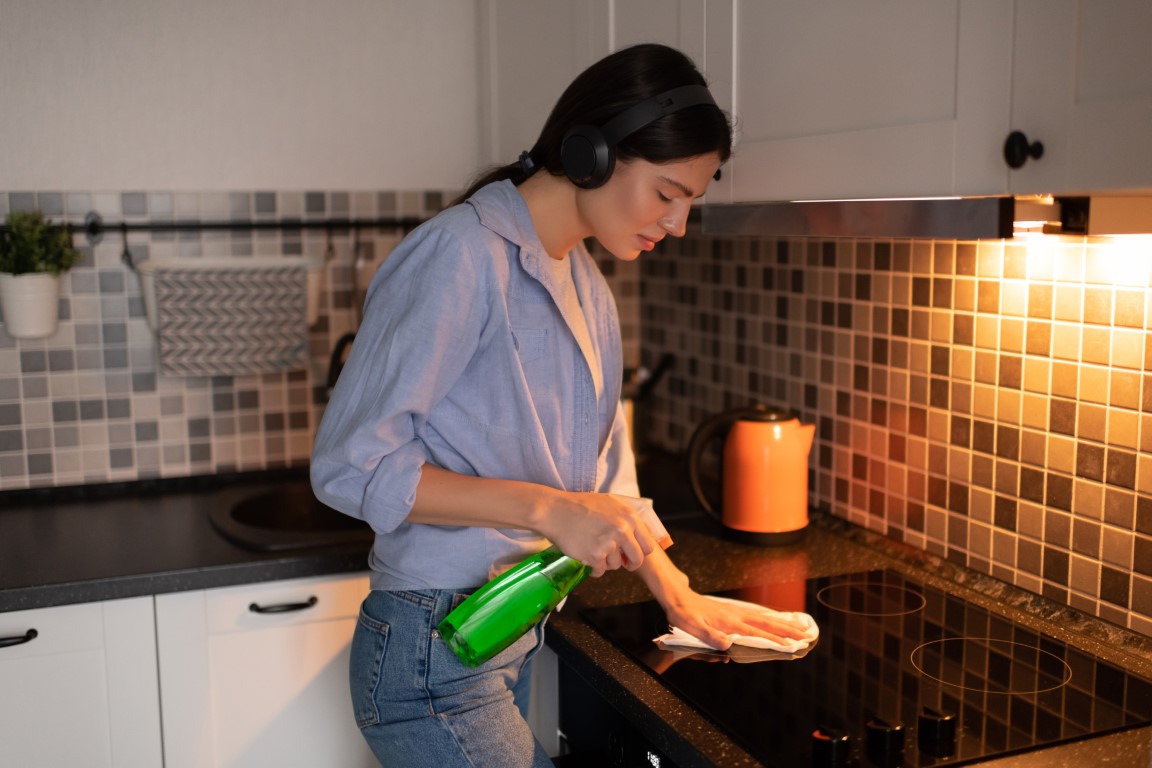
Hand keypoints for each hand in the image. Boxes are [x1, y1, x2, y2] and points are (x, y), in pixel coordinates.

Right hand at [540, 491, 658, 576]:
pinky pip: (600, 570)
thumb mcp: (610, 503)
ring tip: (593, 549)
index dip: (641, 552)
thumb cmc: (580, 505)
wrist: (554, 510)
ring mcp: (609, 543)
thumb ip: (627, 518)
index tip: (633, 554)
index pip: (648, 544)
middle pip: (637, 559)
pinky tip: (586, 556)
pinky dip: (593, 568)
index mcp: (629, 517)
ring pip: (616, 565)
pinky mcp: (595, 555)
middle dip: (629, 564)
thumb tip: (640, 535)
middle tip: (621, 562)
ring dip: (606, 562)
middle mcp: (622, 530)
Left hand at [659, 587, 812, 650]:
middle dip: (788, 630)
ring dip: (783, 623)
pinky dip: (770, 617)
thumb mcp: (691, 627)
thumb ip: (709, 636)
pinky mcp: (732, 610)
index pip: (757, 633)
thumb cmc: (683, 615)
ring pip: (765, 618)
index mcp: (730, 622)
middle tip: (807, 635)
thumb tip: (727, 645)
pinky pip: (757, 614)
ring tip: (800, 626)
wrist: (677, 597)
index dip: (775, 640)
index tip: (792, 645)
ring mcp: (736, 612)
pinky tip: (775, 619)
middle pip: (767, 624)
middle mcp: (736, 616)